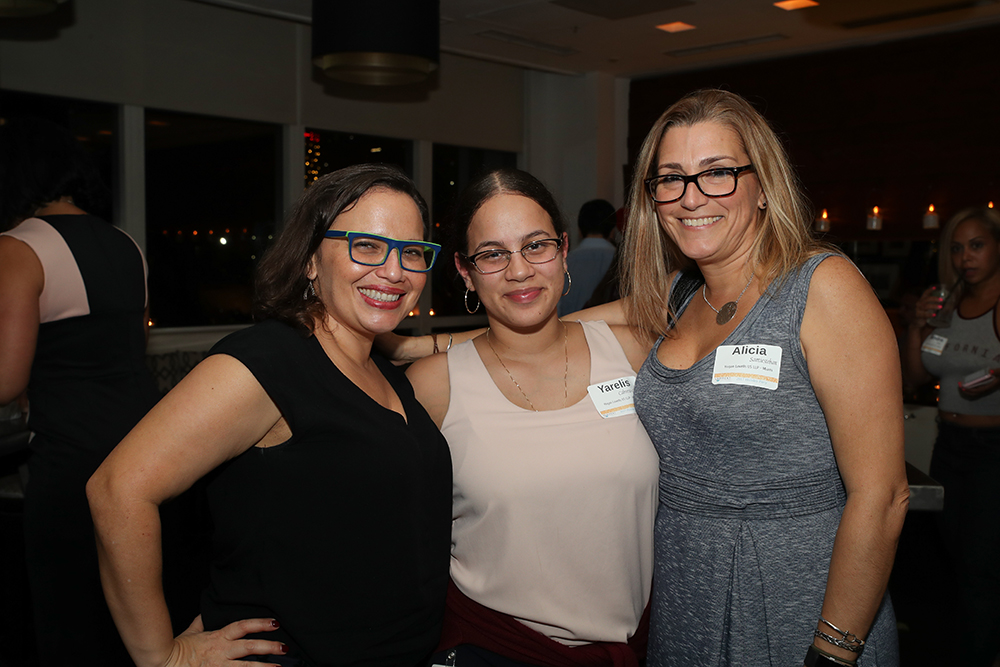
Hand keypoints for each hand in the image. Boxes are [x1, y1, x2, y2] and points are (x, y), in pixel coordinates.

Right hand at [164, 615, 285, 666]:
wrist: (163, 662)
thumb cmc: (176, 648)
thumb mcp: (191, 632)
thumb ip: (200, 622)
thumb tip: (204, 613)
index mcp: (218, 637)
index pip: (242, 626)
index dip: (259, 624)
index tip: (274, 623)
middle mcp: (221, 651)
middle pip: (249, 647)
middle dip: (268, 647)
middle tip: (284, 647)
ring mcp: (218, 666)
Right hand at [911, 285, 944, 327]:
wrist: (919, 324)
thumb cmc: (927, 315)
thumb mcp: (932, 310)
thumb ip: (937, 306)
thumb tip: (950, 304)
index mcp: (922, 301)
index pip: (925, 294)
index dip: (929, 290)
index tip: (935, 288)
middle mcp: (919, 304)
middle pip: (926, 299)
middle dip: (934, 298)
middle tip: (941, 300)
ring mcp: (918, 309)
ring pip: (925, 306)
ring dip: (933, 306)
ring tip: (940, 307)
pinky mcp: (918, 315)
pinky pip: (924, 314)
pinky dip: (929, 314)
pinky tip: (934, 315)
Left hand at [959, 369, 999, 397]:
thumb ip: (996, 372)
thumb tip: (990, 371)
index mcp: (990, 386)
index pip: (978, 390)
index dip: (970, 390)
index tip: (963, 387)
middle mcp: (988, 388)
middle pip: (976, 393)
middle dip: (967, 391)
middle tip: (959, 387)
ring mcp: (987, 387)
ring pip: (977, 392)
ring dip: (969, 390)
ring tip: (962, 386)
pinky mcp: (987, 386)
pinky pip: (978, 389)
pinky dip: (972, 388)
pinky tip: (968, 385)